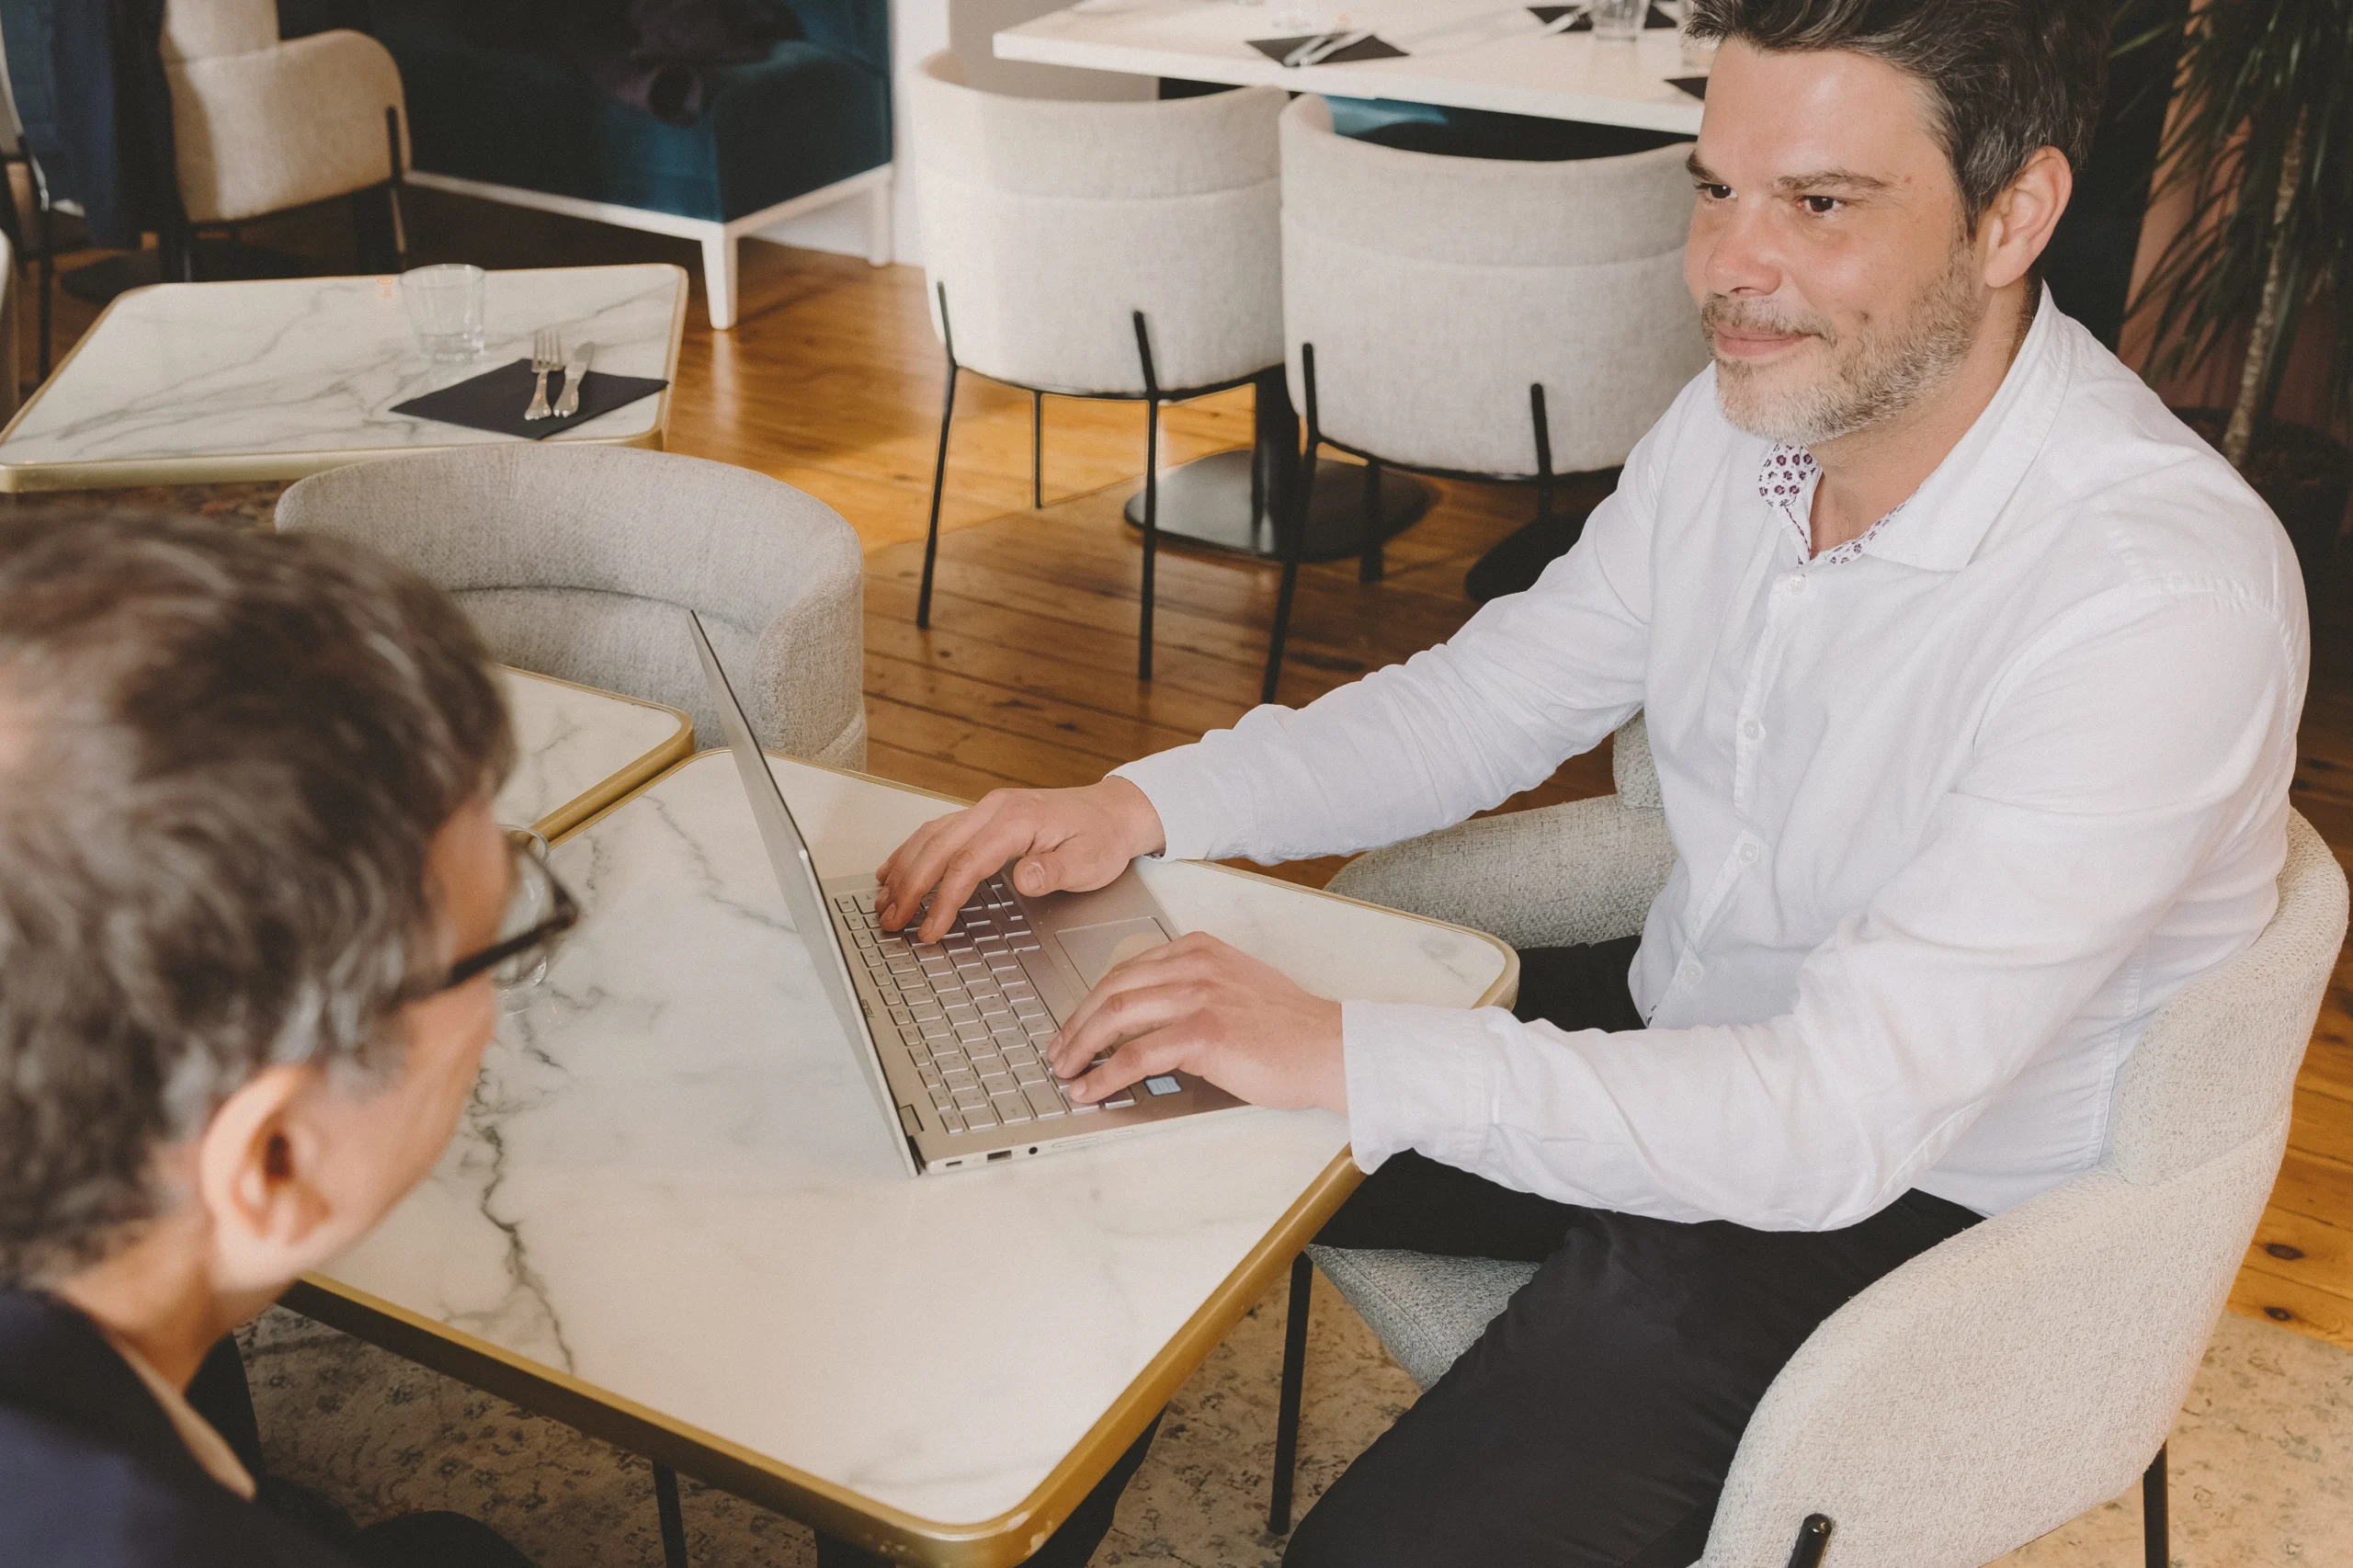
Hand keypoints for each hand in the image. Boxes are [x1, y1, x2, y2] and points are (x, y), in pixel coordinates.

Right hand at [874, 778, 1165, 941]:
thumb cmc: (1101, 837)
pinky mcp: (983, 817)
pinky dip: (911, 852)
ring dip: (903, 869)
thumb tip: (1023, 878)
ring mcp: (985, 811)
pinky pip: (937, 832)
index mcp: (1016, 820)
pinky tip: (894, 870)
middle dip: (909, 887)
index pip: (967, 863)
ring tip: (884, 903)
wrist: (1113, 812)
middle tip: (891, 922)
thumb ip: (1054, 870)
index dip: (944, 899)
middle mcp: (993, 810)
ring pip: (930, 837)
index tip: (929, 929)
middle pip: (937, 848)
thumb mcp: (1089, 860)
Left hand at [1044, 932, 1345, 1113]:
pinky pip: (1135, 1055)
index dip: (1090, 1001)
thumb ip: (1194, 992)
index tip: (1074, 1025)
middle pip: (1111, 989)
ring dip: (1081, 1048)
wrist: (1330, 1046)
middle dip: (1074, 1024)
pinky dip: (1105, 1075)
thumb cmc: (1291, 1028)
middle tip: (1059, 1051)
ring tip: (1066, 1072)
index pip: (1126, 970)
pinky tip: (1092, 1090)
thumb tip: (1148, 1024)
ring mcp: (1197, 997)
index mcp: (1199, 950)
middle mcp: (1193, 965)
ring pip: (1115, 1016)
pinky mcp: (1202, 1033)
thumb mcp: (1236, 988)